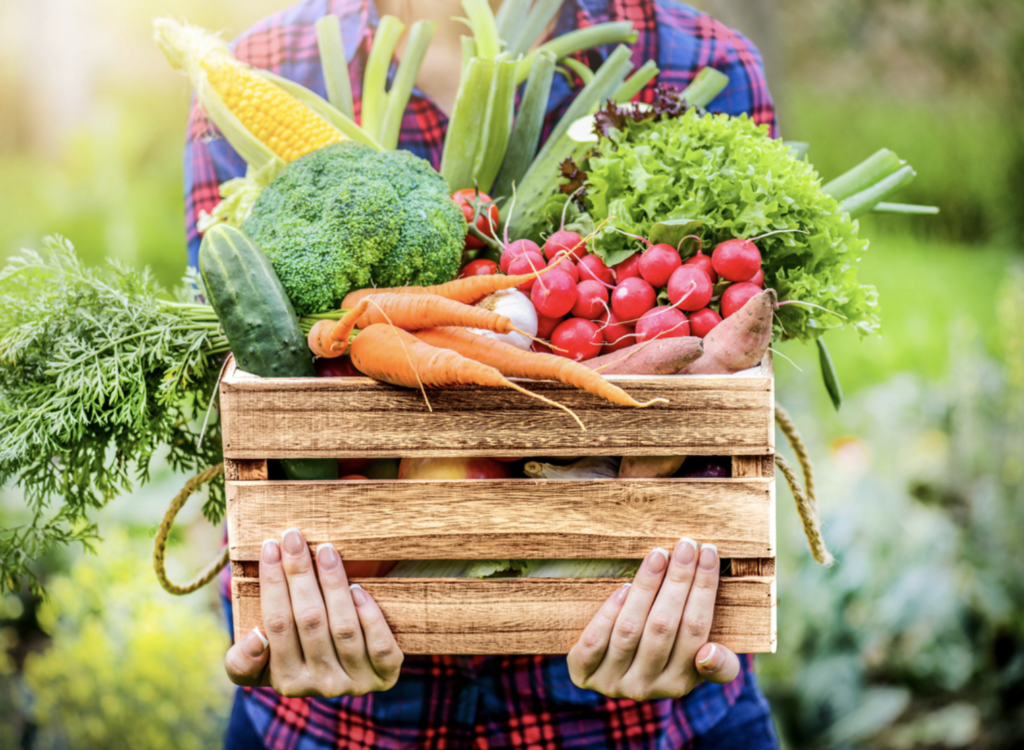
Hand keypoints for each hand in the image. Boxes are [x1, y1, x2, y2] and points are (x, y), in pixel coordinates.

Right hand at [224, 528, 403, 696]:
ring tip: (326, 550)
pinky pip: (380, 647)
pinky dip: (369, 616)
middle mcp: (320, 685)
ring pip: (343, 628)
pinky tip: (358, 588)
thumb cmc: (301, 650)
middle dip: (299, 572)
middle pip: (308, 620)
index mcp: (286, 681)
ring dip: (334, 584)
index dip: (272, 585)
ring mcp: (355, 682)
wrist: (352, 666)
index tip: (269, 547)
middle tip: (293, 536)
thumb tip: (254, 639)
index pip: (276, 626)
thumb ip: (244, 659)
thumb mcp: (266, 660)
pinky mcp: (385, 675)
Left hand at [567, 539, 740, 700]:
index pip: (696, 630)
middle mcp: (646, 687)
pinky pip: (595, 640)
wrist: (608, 675)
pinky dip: (609, 612)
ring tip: (658, 554)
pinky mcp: (583, 672)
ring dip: (646, 587)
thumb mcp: (694, 664)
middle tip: (686, 544)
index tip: (709, 552)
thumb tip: (711, 652)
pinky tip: (624, 586)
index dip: (704, 589)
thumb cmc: (662, 657)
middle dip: (678, 580)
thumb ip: (719, 664)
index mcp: (680, 683)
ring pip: (630, 629)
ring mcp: (612, 681)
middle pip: (664, 626)